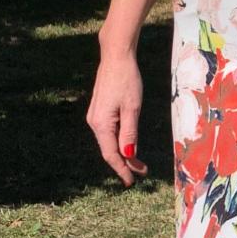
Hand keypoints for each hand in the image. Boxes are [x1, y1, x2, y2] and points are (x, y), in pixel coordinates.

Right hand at [86, 48, 148, 187]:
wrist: (116, 56)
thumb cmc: (127, 79)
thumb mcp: (132, 108)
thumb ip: (130, 133)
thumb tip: (128, 155)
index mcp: (101, 124)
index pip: (111, 154)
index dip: (122, 169)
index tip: (132, 181)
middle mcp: (94, 122)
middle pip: (109, 149)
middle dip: (124, 162)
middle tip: (142, 171)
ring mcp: (95, 115)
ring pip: (108, 141)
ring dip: (122, 152)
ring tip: (137, 161)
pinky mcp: (99, 108)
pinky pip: (108, 131)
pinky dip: (119, 140)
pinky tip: (128, 143)